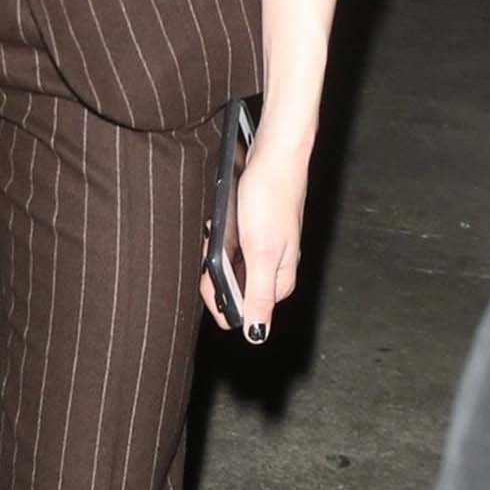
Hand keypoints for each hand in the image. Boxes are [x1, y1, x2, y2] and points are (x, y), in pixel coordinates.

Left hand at [199, 133, 307, 339]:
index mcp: (279, 278)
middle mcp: (275, 266)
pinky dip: (222, 234)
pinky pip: (231, 242)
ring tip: (219, 228)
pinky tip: (220, 220)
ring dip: (218, 250)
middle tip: (217, 243)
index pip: (246, 308)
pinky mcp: (257, 229)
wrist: (276, 153)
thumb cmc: (271, 199)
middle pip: (236, 285)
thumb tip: (257, 335)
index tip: (210, 279)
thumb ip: (258, 297)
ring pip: (231, 263)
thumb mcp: (262, 253)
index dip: (221, 298)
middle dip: (217, 270)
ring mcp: (266, 246)